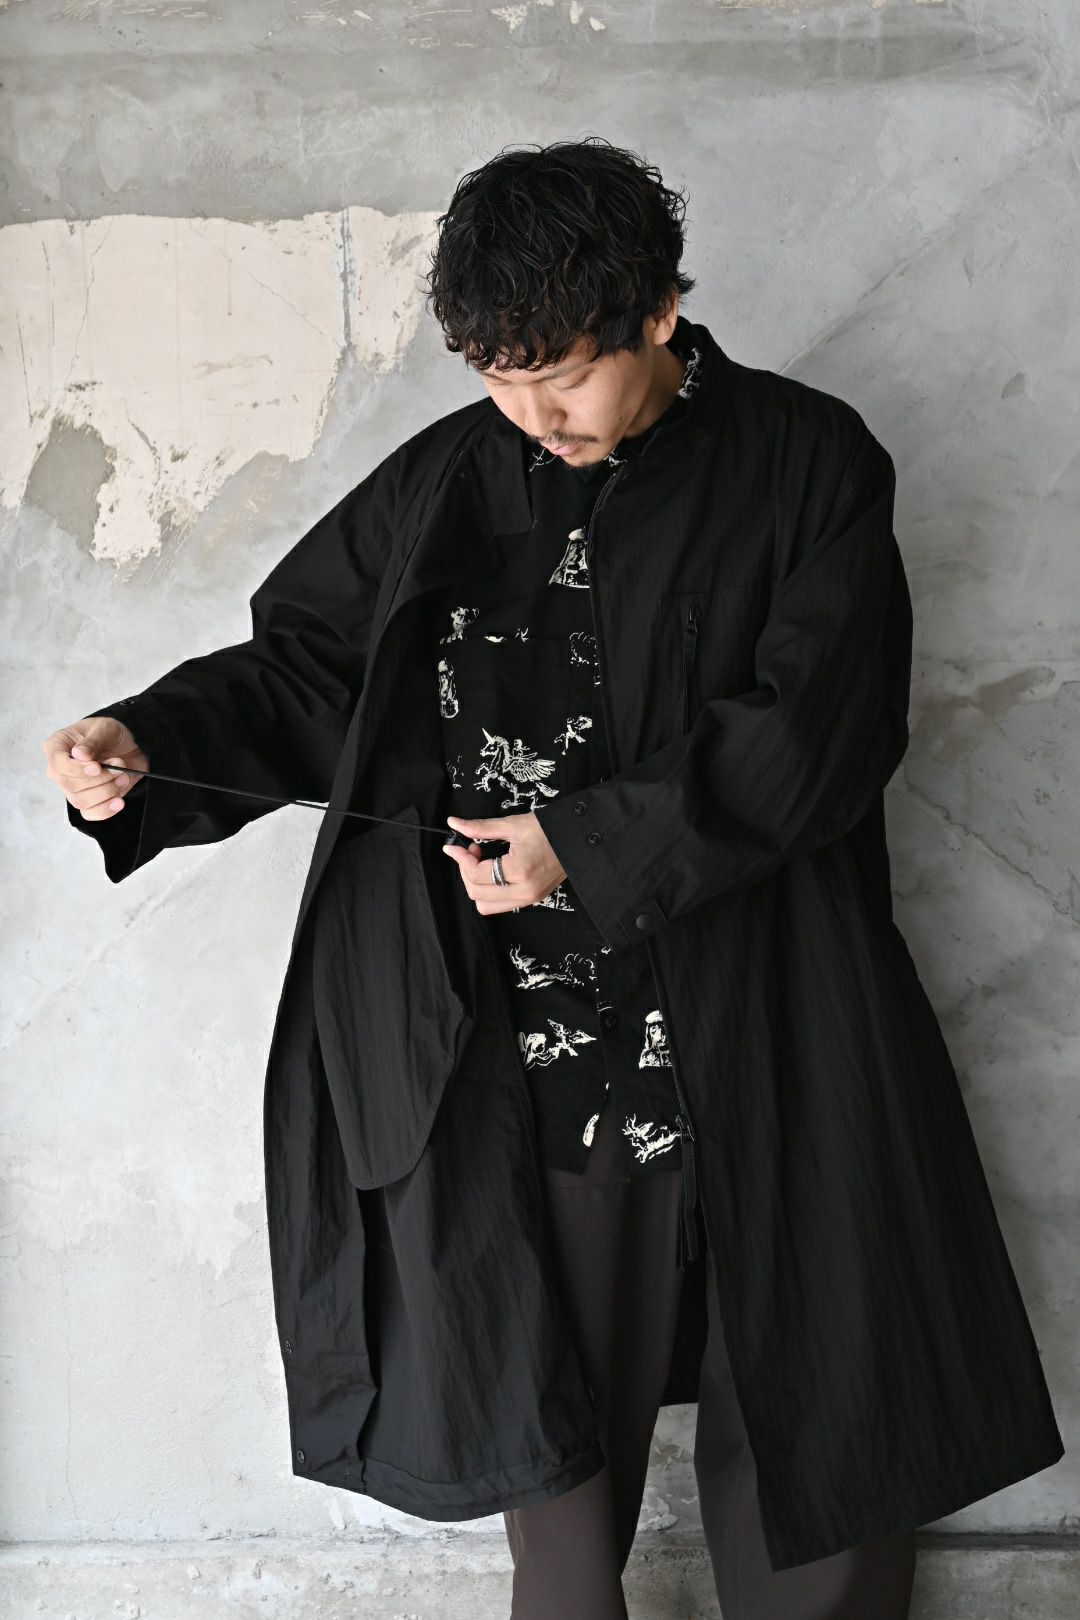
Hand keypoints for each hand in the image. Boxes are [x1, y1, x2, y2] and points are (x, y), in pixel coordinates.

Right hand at [42, 715, 149, 821]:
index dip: (77, 769)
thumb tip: (79, 755)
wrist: (129, 747)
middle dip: (99, 778)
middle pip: (70, 785)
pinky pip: (89, 813)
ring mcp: (71, 788)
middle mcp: (59, 770)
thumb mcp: (105, 728)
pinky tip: (119, 801)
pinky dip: (105, 810)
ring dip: (106, 791)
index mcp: (56, 747)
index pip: (57, 763)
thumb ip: (92, 741)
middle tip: (119, 764)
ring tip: (123, 776)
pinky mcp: (87, 801)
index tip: (97, 767)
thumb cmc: (110, 734)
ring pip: (80, 801)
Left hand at [440, 811, 566, 915]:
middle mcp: (524, 891)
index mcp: (519, 870)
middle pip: (476, 893)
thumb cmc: (550, 829)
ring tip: (482, 863)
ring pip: (485, 906)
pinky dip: (489, 891)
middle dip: (466, 871)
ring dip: (476, 885)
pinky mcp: (532, 900)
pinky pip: (500, 905)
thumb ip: (480, 827)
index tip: (455, 845)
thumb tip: (454, 824)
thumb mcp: (512, 824)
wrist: (577, 839)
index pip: (476, 874)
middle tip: (472, 850)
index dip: (460, 858)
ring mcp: (529, 899)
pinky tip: (493, 871)